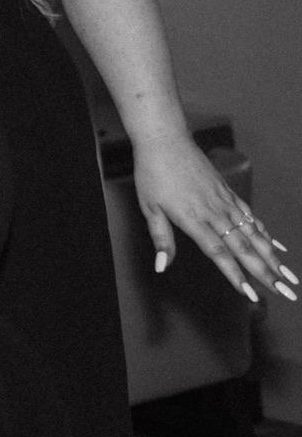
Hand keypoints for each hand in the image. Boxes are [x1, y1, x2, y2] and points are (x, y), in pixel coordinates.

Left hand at [132, 130, 295, 301]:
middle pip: (244, 247)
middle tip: (286, 292)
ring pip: (254, 234)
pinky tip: (277, 248)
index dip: (235, 275)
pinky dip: (266, 234)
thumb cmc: (153, 174)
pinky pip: (251, 217)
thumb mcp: (148, 207)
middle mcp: (215, 213)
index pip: (219, 253)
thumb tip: (162, 267)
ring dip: (273, 257)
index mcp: (194, 219)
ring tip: (289, 276)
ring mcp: (226, 202)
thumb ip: (161, 239)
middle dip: (266, 273)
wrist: (166, 141)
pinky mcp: (229, 194)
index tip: (251, 295)